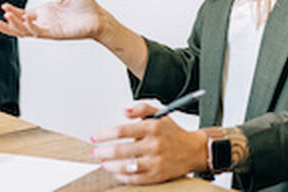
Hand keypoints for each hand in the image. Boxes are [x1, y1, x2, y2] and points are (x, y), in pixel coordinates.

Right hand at [0, 0, 105, 40]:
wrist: (98, 16)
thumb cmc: (85, 6)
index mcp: (44, 12)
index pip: (23, 14)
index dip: (12, 11)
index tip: (3, 6)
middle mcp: (44, 22)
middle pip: (20, 26)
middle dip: (7, 24)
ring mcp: (49, 29)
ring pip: (26, 31)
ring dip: (14, 26)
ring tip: (4, 20)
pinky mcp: (56, 33)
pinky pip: (39, 32)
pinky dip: (30, 28)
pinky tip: (24, 21)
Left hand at [91, 103, 207, 183]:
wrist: (193, 150)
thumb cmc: (173, 132)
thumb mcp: (160, 114)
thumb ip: (141, 109)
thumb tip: (124, 111)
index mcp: (153, 127)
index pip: (122, 130)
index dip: (104, 134)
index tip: (95, 137)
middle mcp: (154, 144)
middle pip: (121, 150)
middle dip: (103, 152)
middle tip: (94, 152)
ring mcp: (156, 161)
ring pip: (126, 166)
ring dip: (110, 165)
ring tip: (103, 163)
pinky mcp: (157, 175)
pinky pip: (134, 178)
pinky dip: (122, 176)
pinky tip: (115, 171)